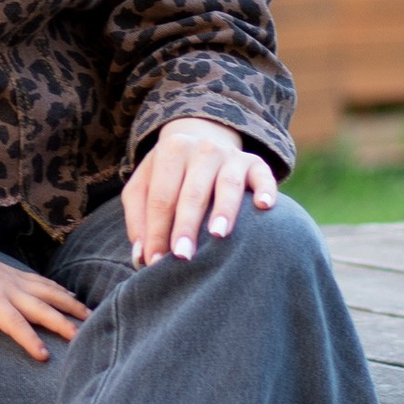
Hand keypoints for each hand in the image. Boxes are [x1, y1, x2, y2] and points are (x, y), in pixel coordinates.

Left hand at [0, 242, 89, 365]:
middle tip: (82, 338)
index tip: (45, 356)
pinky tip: (75, 298)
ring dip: (71, 305)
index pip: (15, 323)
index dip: (29, 339)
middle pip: (41, 307)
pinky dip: (62, 290)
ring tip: (91, 317)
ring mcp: (18, 280)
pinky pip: (45, 283)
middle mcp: (11, 289)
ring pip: (50, 292)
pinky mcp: (19, 275)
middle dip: (62, 323)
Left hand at [122, 118, 278, 267]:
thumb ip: (138, 218)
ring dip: (224, 210)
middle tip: (182, 255)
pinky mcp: (255, 163)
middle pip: (192, 192)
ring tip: (218, 234)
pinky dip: (265, 189)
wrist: (201, 142)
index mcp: (171, 151)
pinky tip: (264, 206)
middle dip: (186, 225)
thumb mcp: (144, 186)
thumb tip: (142, 255)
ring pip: (227, 184)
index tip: (154, 261)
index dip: (156, 230)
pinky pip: (263, 175)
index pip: (161, 197)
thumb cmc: (168, 176)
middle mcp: (202, 149)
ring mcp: (230, 155)